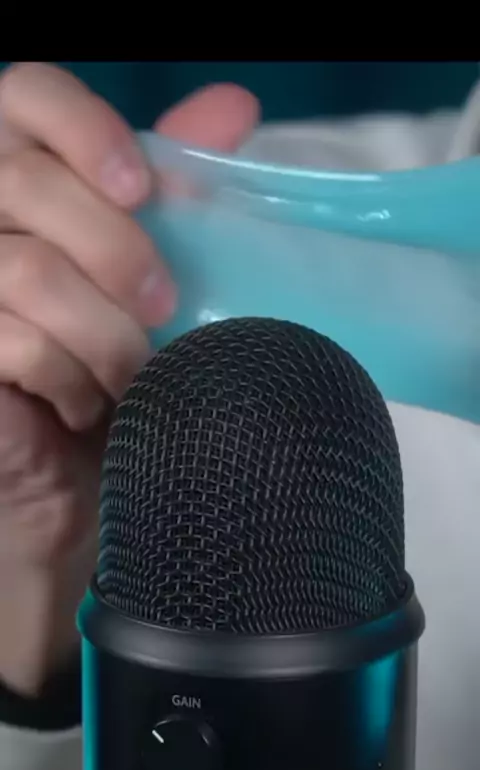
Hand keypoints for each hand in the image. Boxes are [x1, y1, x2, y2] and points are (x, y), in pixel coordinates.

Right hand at [0, 63, 258, 694]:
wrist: (86, 476)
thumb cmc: (123, 370)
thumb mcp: (155, 275)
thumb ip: (176, 193)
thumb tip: (232, 105)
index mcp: (28, 182)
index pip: (25, 94)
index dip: (82, 127)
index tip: (142, 188)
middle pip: (25, 179)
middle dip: (114, 249)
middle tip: (164, 306)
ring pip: (28, 270)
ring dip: (103, 333)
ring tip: (134, 376)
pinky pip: (14, 338)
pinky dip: (69, 378)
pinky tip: (87, 406)